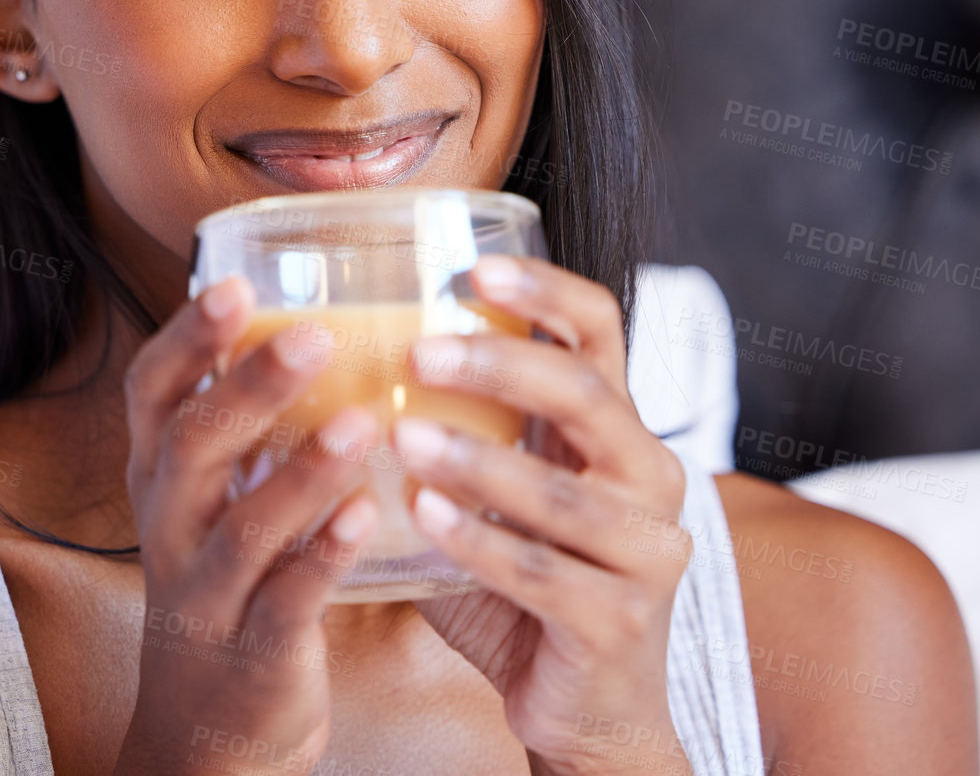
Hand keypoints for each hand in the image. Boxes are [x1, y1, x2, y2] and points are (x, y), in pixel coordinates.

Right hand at [115, 276, 382, 775]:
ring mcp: (208, 591)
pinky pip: (287, 601)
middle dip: (249, 388)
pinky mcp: (256, 650)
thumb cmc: (224, 573)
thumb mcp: (209, 493)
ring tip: (362, 421)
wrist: (207, 721)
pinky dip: (325, 556)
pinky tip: (369, 514)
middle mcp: (171, 524)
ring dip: (302, 472)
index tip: (231, 283)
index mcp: (161, 472)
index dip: (185, 338)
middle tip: (313, 335)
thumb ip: (242, 418)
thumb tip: (308, 307)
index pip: (152, 392)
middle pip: (193, 446)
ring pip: (244, 527)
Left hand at [394, 255, 693, 775]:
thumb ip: (450, 437)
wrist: (582, 709)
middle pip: (587, 395)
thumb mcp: (494, 497)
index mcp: (613, 429)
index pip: (599, 331)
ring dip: (477, 460)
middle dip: (501, 367)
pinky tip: (422, 517)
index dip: (544, 292)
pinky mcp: (620, 620)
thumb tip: (331, 372)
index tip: (473, 270)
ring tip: (403, 438)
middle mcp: (648, 474)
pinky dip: (479, 541)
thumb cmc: (520, 585)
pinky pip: (543, 572)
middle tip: (418, 354)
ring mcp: (646, 550)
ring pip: (563, 491)